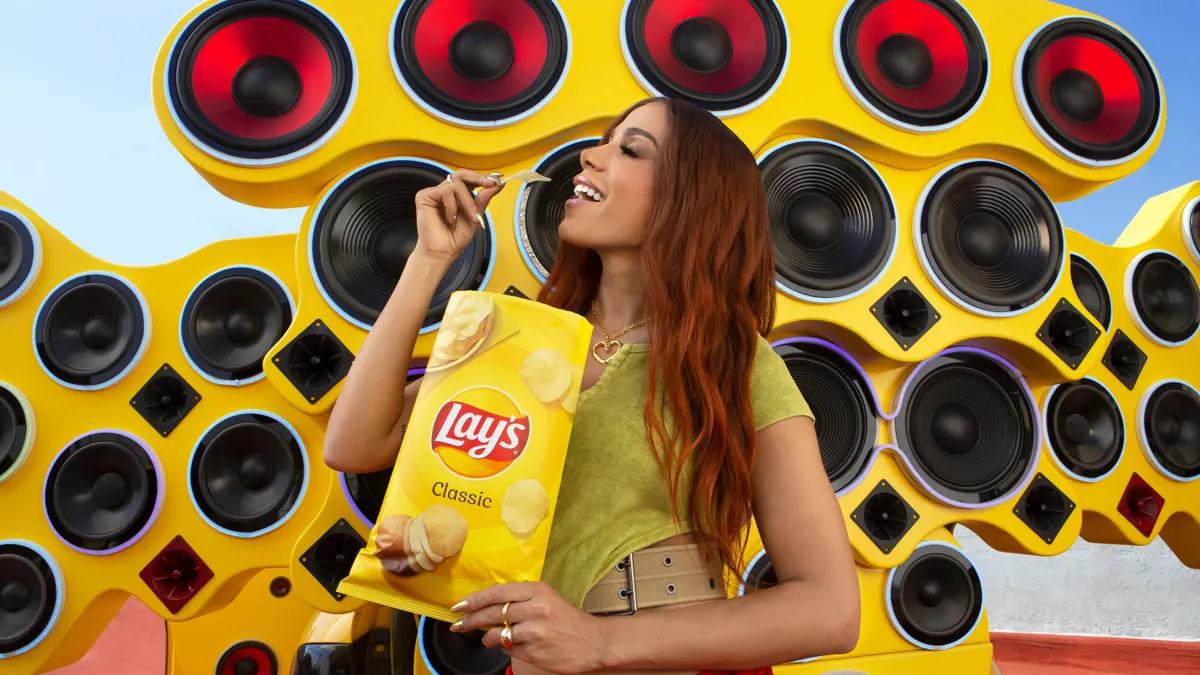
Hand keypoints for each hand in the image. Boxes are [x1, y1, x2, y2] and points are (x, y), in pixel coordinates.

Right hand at [414, 169, 504, 264]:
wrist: (443, 252)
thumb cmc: (455, 238)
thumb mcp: (475, 216)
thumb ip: (483, 199)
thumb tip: (497, 184)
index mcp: (456, 196)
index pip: (469, 179)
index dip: (482, 177)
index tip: (498, 179)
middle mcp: (444, 191)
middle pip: (462, 174)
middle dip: (478, 178)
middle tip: (490, 184)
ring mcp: (434, 193)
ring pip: (458, 185)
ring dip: (468, 203)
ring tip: (471, 219)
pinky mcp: (424, 196)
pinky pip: (446, 192)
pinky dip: (453, 206)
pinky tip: (451, 219)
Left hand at [451, 581, 608, 673]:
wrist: (593, 642)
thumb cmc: (568, 620)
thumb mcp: (547, 598)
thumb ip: (521, 598)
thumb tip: (488, 604)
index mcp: (537, 591)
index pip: (498, 592)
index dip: (475, 599)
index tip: (459, 605)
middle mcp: (535, 609)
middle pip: (492, 613)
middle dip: (470, 619)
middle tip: (457, 624)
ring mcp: (534, 632)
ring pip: (497, 634)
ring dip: (489, 637)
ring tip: (489, 637)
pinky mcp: (533, 652)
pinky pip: (508, 649)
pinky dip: (507, 648)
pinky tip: (515, 645)